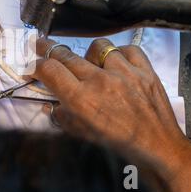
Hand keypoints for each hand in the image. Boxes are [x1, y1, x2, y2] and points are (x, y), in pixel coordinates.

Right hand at [32, 38, 190, 191]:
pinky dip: (120, 54)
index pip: (50, 69)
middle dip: (48, 49)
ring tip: (91, 63)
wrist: (157, 146)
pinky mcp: (145, 70)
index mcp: (82, 99)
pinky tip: (118, 63)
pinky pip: (128, 49)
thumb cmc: (116, 143)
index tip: (33, 63)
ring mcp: (124, 72)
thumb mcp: (81, 133)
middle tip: (41, 45)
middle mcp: (100, 81)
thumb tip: (50, 103)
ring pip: (98, 46)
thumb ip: (62, 115)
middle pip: (66, 55)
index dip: (36, 64)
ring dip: (89, 54)